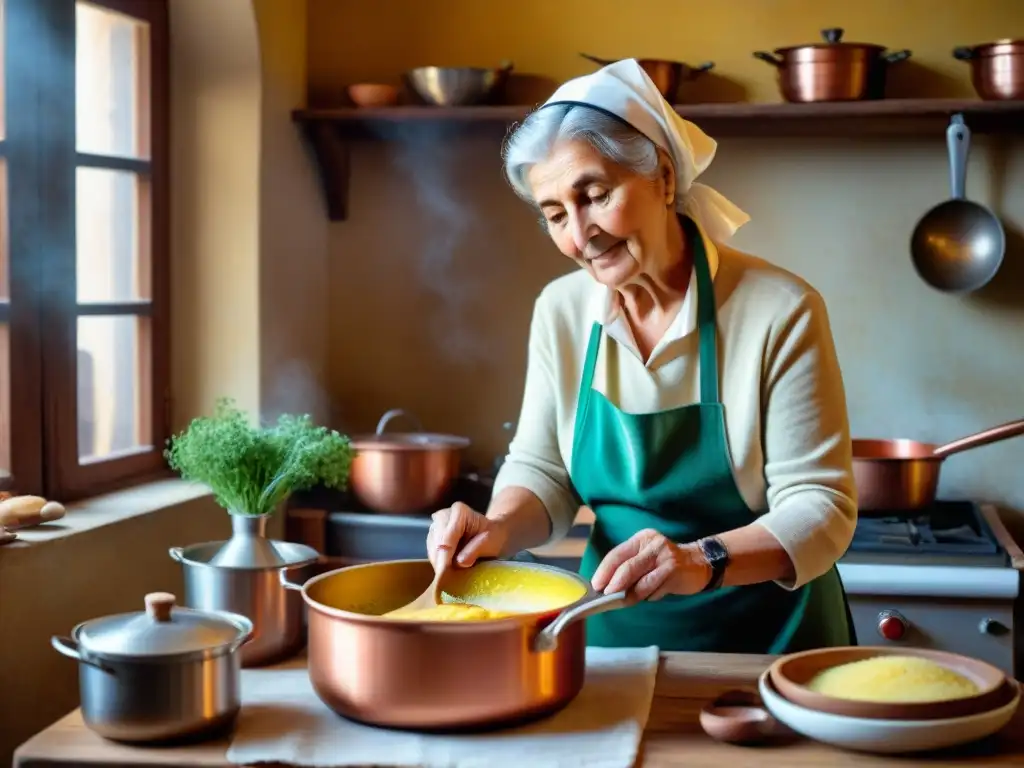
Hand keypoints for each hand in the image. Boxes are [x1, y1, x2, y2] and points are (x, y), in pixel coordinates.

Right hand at [426, 501, 509, 571]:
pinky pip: (431, 551)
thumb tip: (460, 562)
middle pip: (437, 542)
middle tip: (446, 579)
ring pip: (432, 548)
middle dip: (441, 561)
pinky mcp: (432, 534)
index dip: (445, 557)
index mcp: (459, 512)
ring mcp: (436, 524)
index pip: (448, 537)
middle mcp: (444, 515)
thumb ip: (475, 550)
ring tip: (448, 575)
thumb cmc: (493, 537)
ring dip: (438, 562)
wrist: (490, 533)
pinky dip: (438, 561)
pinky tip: (446, 569)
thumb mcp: (491, 543)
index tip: (444, 574)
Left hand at [590, 528, 711, 599]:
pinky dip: (648, 596)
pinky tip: (649, 597)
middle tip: (605, 595)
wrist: (699, 563)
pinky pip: (654, 589)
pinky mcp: (674, 571)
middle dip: (613, 583)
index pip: (617, 554)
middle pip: (627, 566)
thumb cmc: (666, 563)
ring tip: (622, 603)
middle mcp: (652, 545)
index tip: (596, 584)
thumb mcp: (646, 557)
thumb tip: (607, 586)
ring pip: (640, 581)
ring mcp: (665, 557)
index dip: (604, 570)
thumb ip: (630, 567)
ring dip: (629, 596)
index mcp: (641, 539)